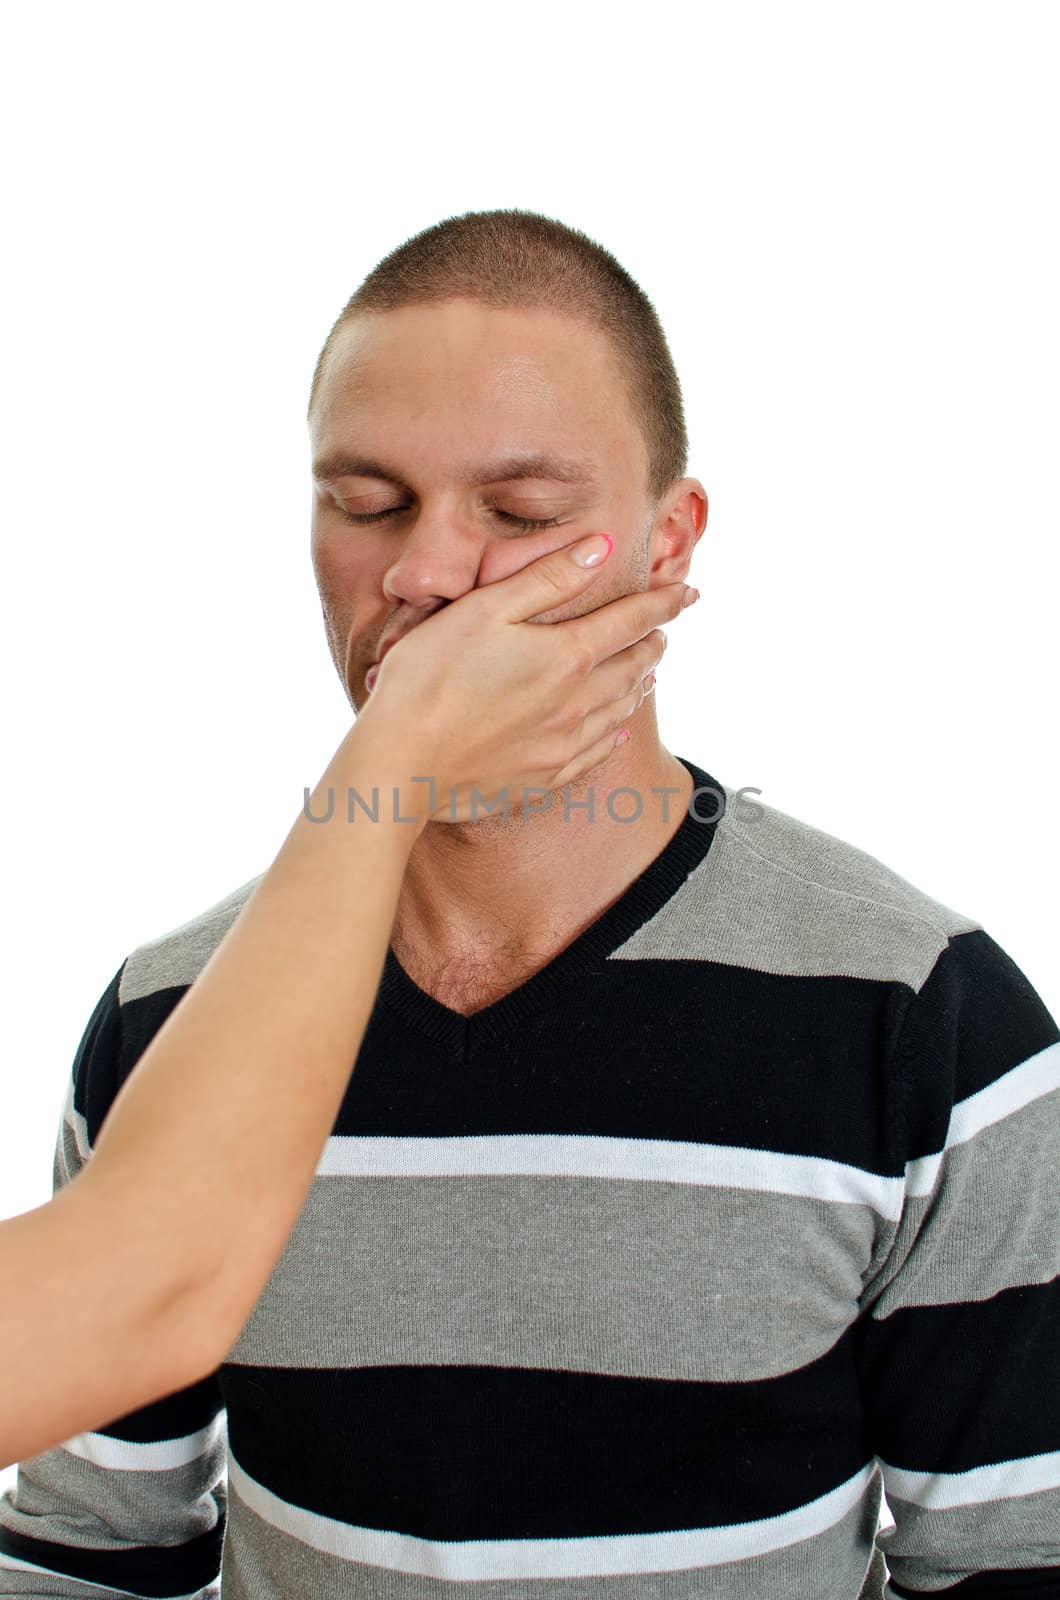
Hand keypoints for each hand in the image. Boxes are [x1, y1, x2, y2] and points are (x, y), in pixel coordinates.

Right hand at [349, 532, 697, 823]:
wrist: (402, 764)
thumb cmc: (429, 677)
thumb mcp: (483, 610)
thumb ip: (546, 578)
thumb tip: (601, 547)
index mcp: (566, 656)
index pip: (631, 620)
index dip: (663, 603)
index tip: (687, 591)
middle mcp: (576, 703)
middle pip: (632, 666)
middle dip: (652, 642)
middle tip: (665, 630)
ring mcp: (561, 745)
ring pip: (620, 710)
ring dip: (638, 685)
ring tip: (649, 672)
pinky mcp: (542, 779)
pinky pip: (596, 754)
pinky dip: (614, 735)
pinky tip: (618, 731)